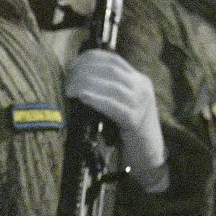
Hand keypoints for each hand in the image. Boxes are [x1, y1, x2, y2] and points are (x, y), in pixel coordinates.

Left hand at [65, 50, 167, 191]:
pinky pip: (113, 105)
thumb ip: (108, 89)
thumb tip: (77, 77)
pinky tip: (81, 97)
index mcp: (139, 80)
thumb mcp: (121, 103)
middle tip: (67, 80)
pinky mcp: (135, 121)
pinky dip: (95, 99)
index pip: (112, 59)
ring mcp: (141, 103)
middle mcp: (142, 87)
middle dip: (83, 71)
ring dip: (85, 84)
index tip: (71, 66)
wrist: (149, 156)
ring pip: (110, 85)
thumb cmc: (128, 130)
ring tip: (69, 89)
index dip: (89, 59)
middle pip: (109, 69)